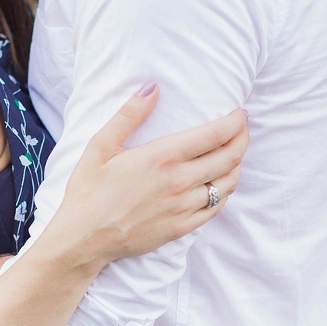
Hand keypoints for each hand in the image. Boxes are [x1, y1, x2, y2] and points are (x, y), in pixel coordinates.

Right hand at [60, 84, 247, 265]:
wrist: (84, 238)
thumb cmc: (89, 190)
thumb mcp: (101, 145)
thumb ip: (129, 114)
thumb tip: (152, 87)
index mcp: (163, 157)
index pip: (215, 135)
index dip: (235, 122)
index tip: (239, 113)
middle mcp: (179, 182)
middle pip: (229, 157)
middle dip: (242, 139)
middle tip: (242, 129)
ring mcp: (183, 207)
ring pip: (227, 184)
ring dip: (237, 165)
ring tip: (234, 153)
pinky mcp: (182, 228)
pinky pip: (216, 208)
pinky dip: (225, 192)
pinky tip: (220, 184)